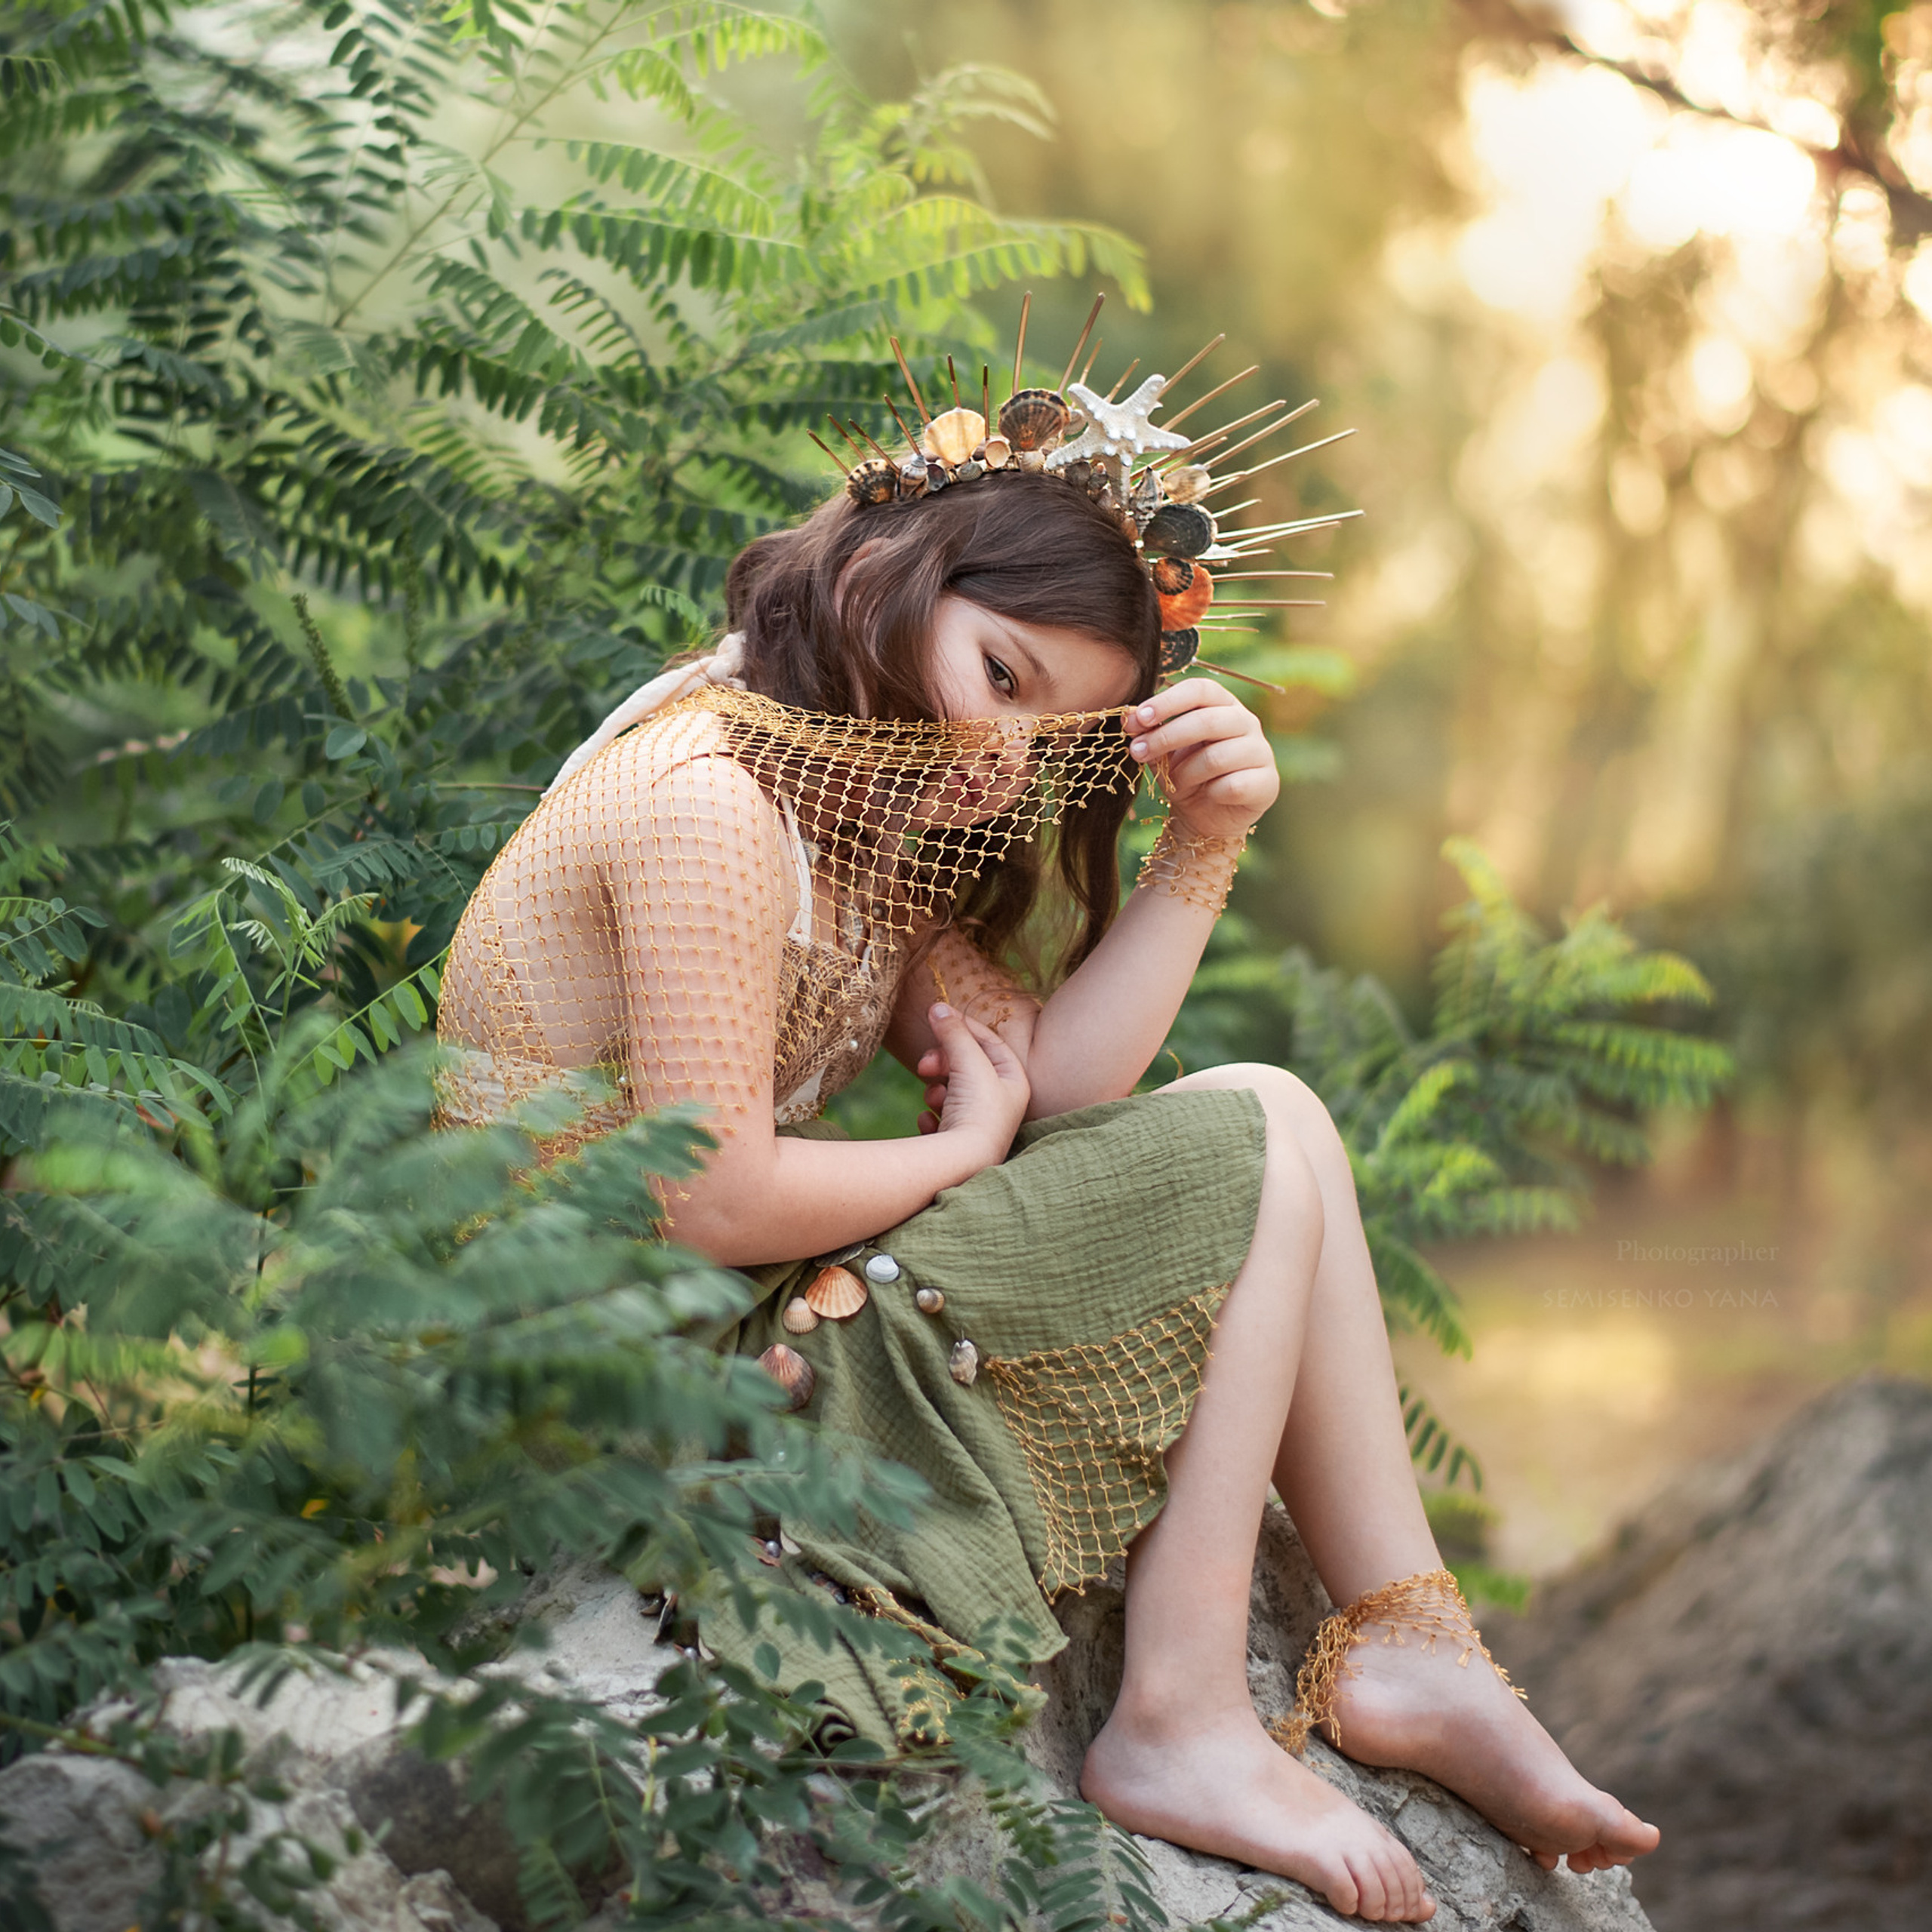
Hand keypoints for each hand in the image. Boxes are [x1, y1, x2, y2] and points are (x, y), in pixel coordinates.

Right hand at [916, 1003, 1028, 1162]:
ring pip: (950, 1091)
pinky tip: (929, 1121)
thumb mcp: (968, 1061)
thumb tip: (937, 1007)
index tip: (938, 1016)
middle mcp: (1001, 1104)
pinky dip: (931, 1116)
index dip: (964, 1026)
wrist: (963, 1165)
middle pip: (967, 1065)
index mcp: (1014, 1082)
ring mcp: (979, 1125)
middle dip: (942, 1061)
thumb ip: (953, 1032)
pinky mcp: (958, 1143)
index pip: (990, 1041)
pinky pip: (939, 1118)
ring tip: (933, 1099)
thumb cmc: (977, 1112)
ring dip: (935, 1090)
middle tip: (924, 1064)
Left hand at [1124, 678, 1279, 840]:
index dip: (1168, 701)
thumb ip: (1151, 734)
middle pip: (1207, 720)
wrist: (1207, 817)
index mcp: (1223, 704)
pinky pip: (1232, 786)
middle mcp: (1247, 722)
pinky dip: (1210, 793)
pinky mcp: (1268, 782)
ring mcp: (1261, 751)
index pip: (1200, 689)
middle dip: (1166, 737)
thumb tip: (1127, 718)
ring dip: (1185, 773)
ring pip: (1216, 757)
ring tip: (1174, 783)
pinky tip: (1207, 795)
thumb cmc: (1186, 775)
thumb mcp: (1164, 753)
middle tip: (1137, 751)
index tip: (1138, 719)